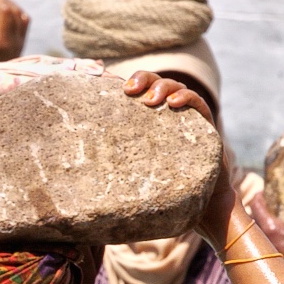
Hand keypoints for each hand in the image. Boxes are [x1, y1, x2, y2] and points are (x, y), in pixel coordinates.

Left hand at [121, 71, 237, 247]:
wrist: (200, 204)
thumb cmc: (164, 190)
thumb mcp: (134, 173)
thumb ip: (116, 165)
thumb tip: (78, 178)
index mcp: (150, 119)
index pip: (140, 89)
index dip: (129, 81)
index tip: (111, 85)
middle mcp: (169, 113)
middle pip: (157, 82)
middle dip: (144, 79)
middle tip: (129, 90)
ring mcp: (188, 117)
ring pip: (177, 87)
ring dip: (163, 87)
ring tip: (150, 99)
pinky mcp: (205, 125)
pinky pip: (198, 104)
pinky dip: (187, 98)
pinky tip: (173, 103)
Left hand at [248, 189, 283, 276]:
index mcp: (271, 227)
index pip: (255, 205)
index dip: (257, 196)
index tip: (260, 192)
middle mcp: (260, 236)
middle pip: (249, 217)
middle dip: (253, 208)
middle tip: (260, 201)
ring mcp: (257, 247)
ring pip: (250, 229)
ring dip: (254, 222)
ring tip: (262, 216)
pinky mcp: (259, 256)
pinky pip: (253, 240)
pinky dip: (256, 234)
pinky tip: (265, 235)